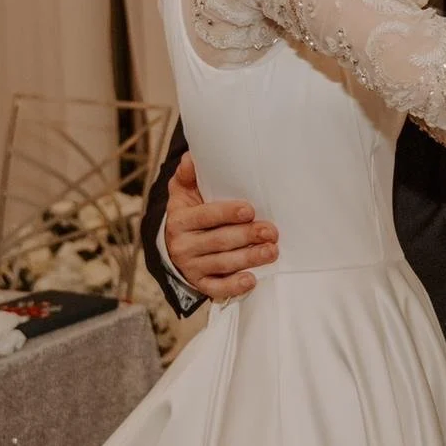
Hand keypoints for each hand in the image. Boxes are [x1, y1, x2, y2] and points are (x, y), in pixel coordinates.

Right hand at [163, 154, 278, 299]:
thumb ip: (188, 175)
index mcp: (180, 219)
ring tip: (272, 252)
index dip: (227, 213)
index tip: (249, 210)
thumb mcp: (183, 192)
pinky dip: (234, 286)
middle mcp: (183, 245)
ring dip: (249, 259)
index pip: (205, 216)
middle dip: (247, 236)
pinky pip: (216, 288)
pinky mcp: (200, 283)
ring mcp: (191, 266)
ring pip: (222, 264)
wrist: (174, 244)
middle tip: (271, 232)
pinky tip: (252, 280)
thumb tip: (191, 157)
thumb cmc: (190, 213)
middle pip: (219, 241)